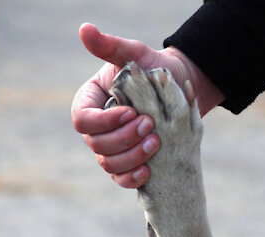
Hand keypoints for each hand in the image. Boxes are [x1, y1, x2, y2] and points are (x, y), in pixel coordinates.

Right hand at [71, 23, 224, 187]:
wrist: (180, 90)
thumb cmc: (154, 70)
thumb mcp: (135, 55)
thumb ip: (110, 46)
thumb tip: (85, 29)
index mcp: (92, 103)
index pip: (83, 120)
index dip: (104, 121)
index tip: (131, 111)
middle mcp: (98, 129)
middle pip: (96, 145)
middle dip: (124, 138)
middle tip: (150, 124)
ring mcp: (112, 148)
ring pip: (109, 164)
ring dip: (131, 157)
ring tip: (156, 142)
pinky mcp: (128, 162)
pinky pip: (121, 178)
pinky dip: (132, 178)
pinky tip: (148, 170)